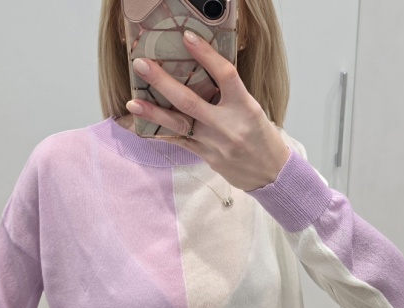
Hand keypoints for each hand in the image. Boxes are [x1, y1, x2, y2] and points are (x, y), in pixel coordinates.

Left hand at [125, 29, 290, 192]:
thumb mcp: (253, 109)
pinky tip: (143, 128)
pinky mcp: (207, 157)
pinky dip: (161, 133)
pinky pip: (180, 142)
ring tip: (133, 103)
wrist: (271, 174)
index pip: (224, 74)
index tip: (187, 37)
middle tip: (142, 66)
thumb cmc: (262, 137)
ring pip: (180, 124)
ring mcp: (215, 143)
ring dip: (154, 113)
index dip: (205, 54)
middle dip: (163, 82)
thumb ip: (230, 94)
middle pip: (190, 101)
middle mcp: (228, 125)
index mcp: (244, 106)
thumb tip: (202, 73)